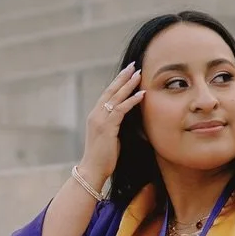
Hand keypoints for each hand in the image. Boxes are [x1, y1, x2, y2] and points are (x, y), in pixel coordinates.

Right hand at [80, 63, 145, 187]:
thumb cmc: (103, 157)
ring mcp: (100, 120)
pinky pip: (120, 110)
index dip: (118, 82)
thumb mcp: (110, 136)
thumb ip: (116, 124)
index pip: (107, 94)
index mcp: (96, 115)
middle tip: (133, 65)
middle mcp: (96, 114)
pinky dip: (131, 101)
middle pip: (110, 91)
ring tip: (139, 74)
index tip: (128, 72)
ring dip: (128, 85)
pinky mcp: (106, 128)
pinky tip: (141, 94)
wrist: (92, 170)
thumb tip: (128, 118)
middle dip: (122, 77)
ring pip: (115, 97)